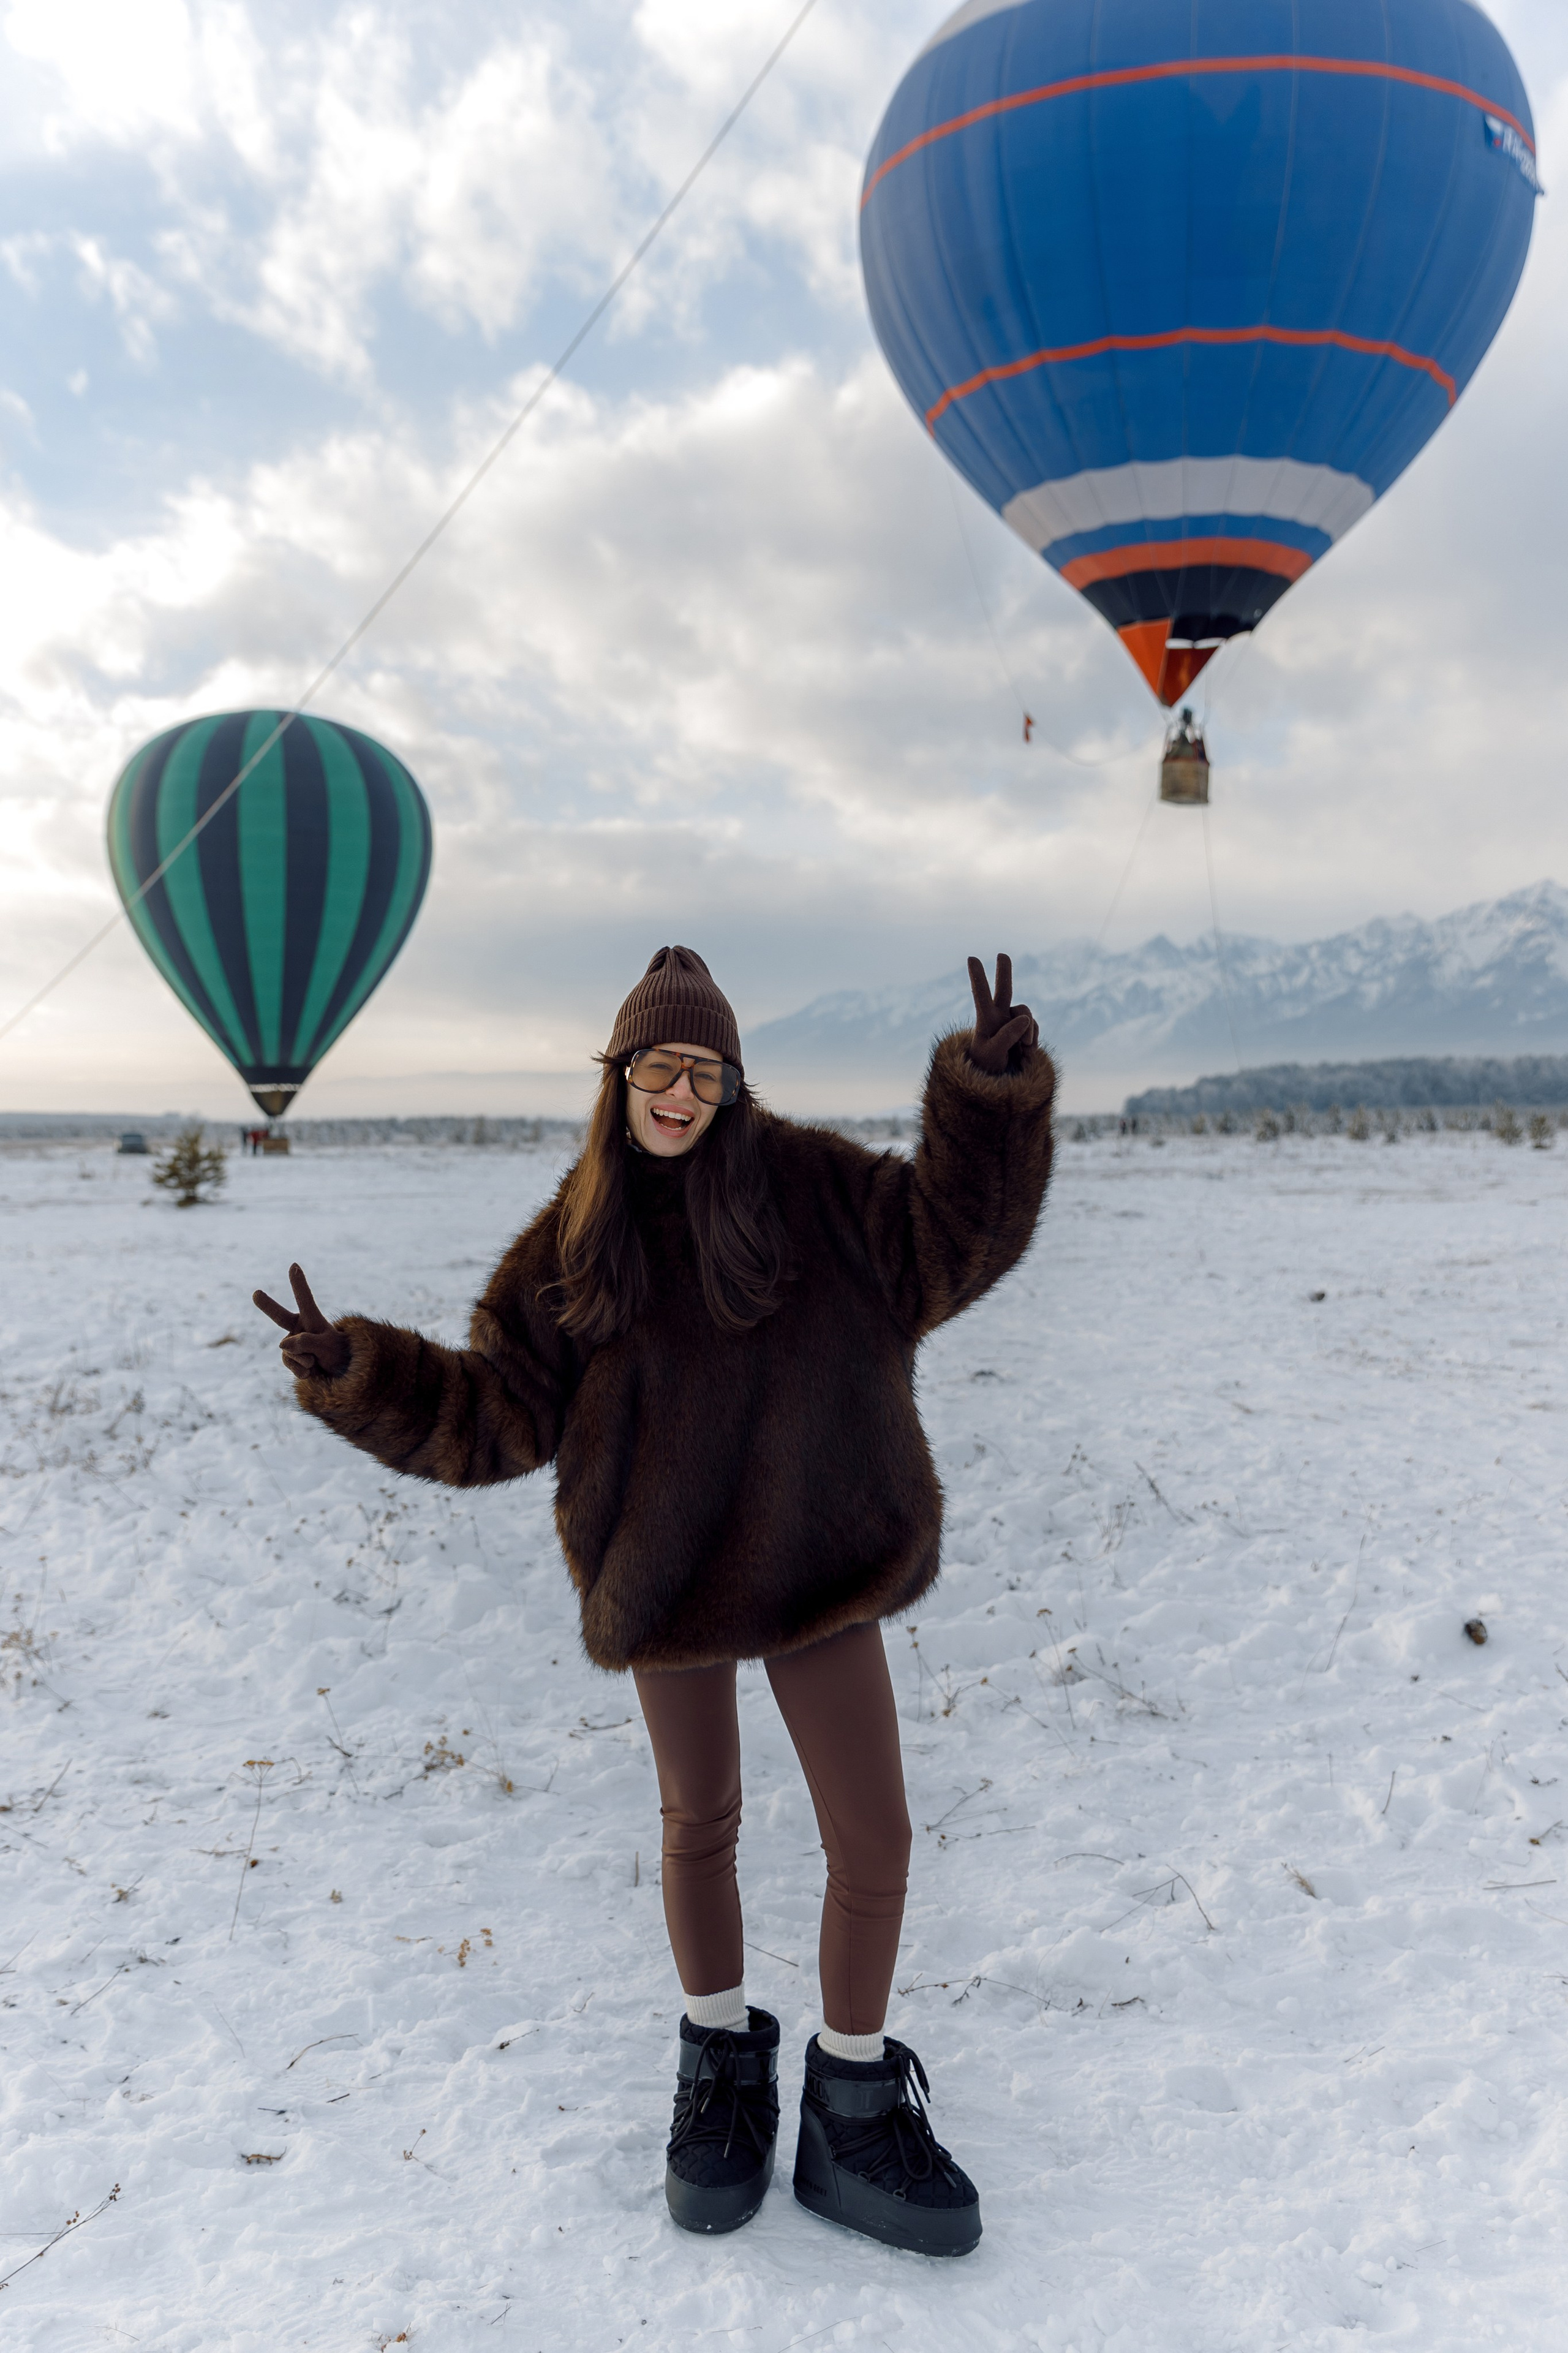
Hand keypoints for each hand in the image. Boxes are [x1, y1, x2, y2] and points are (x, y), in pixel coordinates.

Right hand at [253, 1263, 350, 1377]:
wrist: (337, 1373)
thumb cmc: (337, 1353)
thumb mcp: (328, 1347)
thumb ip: (306, 1342)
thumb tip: (282, 1344)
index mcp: (312, 1319)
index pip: (305, 1300)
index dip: (299, 1284)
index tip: (294, 1265)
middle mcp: (299, 1328)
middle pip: (280, 1316)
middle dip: (267, 1305)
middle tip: (256, 1293)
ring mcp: (291, 1343)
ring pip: (290, 1352)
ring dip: (306, 1360)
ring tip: (317, 1362)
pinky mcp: (288, 1357)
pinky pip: (291, 1364)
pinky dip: (302, 1370)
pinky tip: (311, 1370)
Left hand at [966, 954, 1038, 1075]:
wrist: (1000, 1078)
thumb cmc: (988, 1065)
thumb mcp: (992, 1055)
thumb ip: (1006, 1037)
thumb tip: (1024, 1018)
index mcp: (986, 1020)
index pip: (981, 996)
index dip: (978, 977)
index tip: (971, 958)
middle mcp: (1000, 1015)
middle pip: (1005, 990)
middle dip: (1004, 972)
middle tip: (1002, 955)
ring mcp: (1015, 1021)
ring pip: (1027, 1015)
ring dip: (1028, 1034)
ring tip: (1022, 1051)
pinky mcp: (1027, 1029)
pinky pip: (1035, 1029)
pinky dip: (1033, 1042)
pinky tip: (1025, 1054)